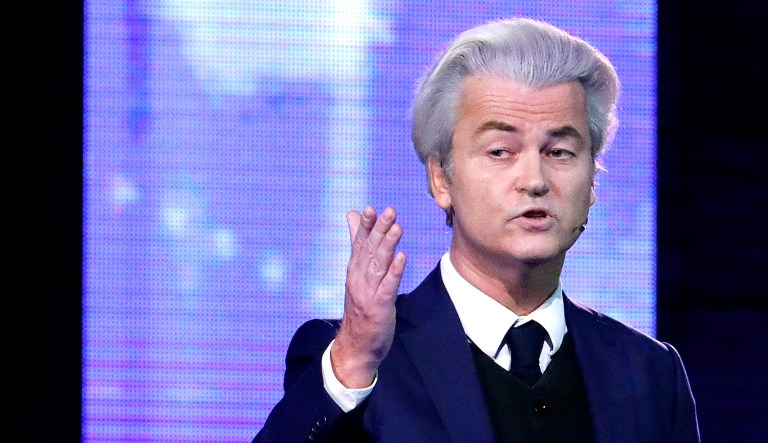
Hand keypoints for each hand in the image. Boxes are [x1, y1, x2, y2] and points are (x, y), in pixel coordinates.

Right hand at [330, 206, 405, 387]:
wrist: (355, 346)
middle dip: (379, 230)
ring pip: (379, 265)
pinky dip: (394, 272)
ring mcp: (368, 293)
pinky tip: (401, 258)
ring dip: (388, 245)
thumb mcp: (357, 273)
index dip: (366, 226)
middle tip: (390, 212)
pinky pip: (388, 287)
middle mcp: (359, 278)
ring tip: (397, 228)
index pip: (359, 243)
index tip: (371, 208)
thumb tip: (352, 215)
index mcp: (355, 269)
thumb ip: (357, 243)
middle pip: (370, 250)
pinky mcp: (379, 307)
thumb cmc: (360, 307)